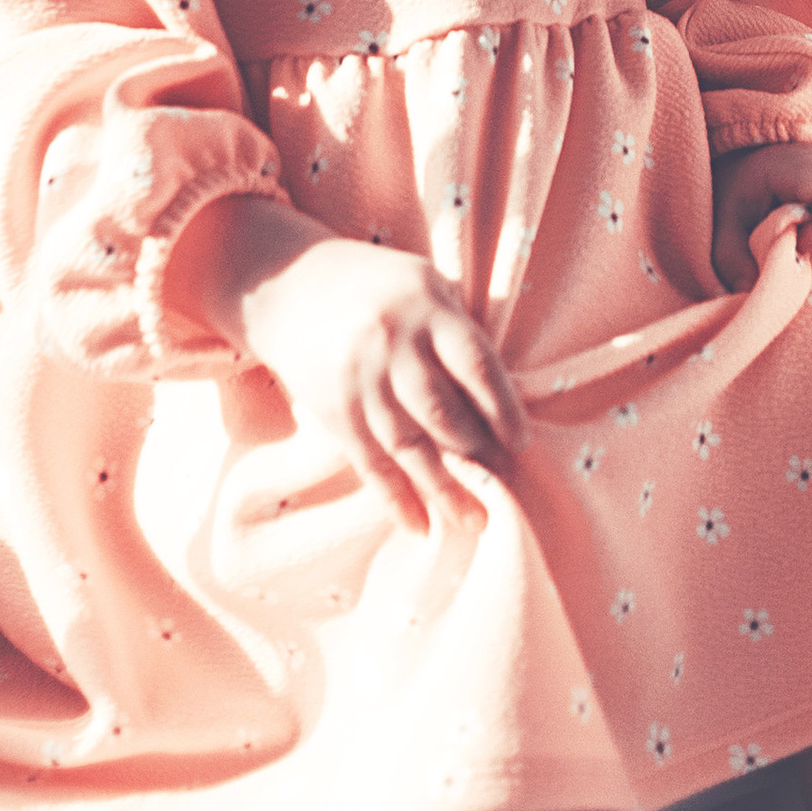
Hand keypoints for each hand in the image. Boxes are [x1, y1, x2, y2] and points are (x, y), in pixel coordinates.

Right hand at [230, 222, 525, 535]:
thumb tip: (501, 399)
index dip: (503, 409)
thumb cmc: (376, 286)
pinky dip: (395, 498)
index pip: (476, 365)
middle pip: (442, 412)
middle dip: (478, 453)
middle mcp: (392, 344)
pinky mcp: (333, 410)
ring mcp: (359, 380)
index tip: (522, 443)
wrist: (289, 285)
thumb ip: (458, 332)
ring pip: (408, 446)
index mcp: (426, 306)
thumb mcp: (424, 285)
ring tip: (475, 521)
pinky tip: (420, 525)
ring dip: (444, 489)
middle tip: (505, 485)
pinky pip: (369, 462)